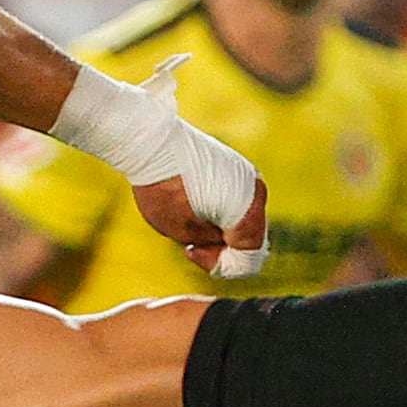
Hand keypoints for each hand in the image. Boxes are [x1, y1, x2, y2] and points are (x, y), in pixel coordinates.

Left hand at [133, 165, 268, 279]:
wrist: (150, 143)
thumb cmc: (164, 188)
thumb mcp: (183, 232)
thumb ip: (211, 244)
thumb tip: (220, 240)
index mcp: (247, 211)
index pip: (248, 257)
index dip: (220, 264)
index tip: (192, 252)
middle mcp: (256, 190)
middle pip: (250, 236)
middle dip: (222, 246)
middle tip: (191, 243)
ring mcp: (247, 174)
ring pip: (242, 217)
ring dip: (220, 227)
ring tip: (189, 221)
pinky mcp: (235, 164)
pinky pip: (237, 198)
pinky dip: (220, 208)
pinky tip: (194, 204)